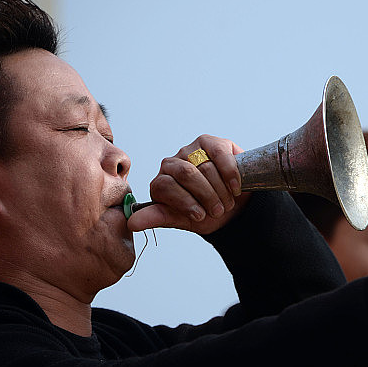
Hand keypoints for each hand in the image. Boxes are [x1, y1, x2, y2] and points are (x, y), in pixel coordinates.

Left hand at [127, 135, 250, 232]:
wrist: (233, 208)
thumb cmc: (205, 214)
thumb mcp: (182, 220)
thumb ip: (158, 217)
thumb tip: (132, 223)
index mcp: (161, 181)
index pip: (164, 186)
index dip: (185, 203)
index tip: (201, 216)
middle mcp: (172, 163)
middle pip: (186, 174)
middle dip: (206, 196)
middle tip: (218, 210)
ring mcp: (191, 150)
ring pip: (205, 166)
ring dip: (221, 189)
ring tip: (228, 201)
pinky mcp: (211, 143)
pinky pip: (219, 153)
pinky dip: (229, 173)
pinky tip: (235, 186)